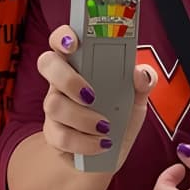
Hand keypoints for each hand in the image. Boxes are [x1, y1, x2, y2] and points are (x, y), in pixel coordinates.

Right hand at [36, 25, 156, 168]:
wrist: (109, 153)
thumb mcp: (136, 97)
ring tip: (105, 125)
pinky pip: (60, 136)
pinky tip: (101, 143)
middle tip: (90, 95)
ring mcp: (54, 106)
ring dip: (82, 118)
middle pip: (46, 63)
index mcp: (79, 63)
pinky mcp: (53, 134)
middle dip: (67, 78)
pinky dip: (85, 142)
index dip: (62, 36)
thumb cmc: (118, 115)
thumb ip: (142, 82)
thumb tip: (139, 73)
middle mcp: (61, 80)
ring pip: (53, 104)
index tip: (74, 43)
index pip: (61, 39)